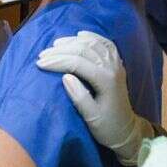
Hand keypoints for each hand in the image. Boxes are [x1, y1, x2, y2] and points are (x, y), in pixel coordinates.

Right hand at [36, 30, 154, 165]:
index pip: (78, 63)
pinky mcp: (117, 64)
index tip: (39, 64)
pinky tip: (80, 35)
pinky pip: (105, 44)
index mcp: (106, 80)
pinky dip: (92, 37)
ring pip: (93, 43)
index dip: (57, 62)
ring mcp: (116, 64)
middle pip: (84, 50)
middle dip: (60, 51)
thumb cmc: (107, 127)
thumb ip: (79, 97)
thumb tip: (65, 77)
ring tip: (54, 45)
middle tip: (42, 55)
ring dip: (72, 42)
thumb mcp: (91, 117)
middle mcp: (112, 68)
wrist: (126, 130)